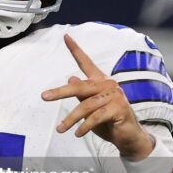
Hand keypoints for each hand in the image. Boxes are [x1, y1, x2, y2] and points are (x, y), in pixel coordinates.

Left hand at [41, 34, 153, 158]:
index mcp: (100, 81)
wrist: (128, 136)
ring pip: (86, 105)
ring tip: (61, 129)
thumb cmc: (108, 121)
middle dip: (60, 92)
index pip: (86, 62)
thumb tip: (71, 79)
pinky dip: (85, 126)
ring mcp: (115, 96)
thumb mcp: (90, 108)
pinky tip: (77, 133)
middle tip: (44, 96)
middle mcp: (108, 85)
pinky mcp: (119, 108)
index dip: (76, 49)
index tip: (65, 36)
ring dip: (71, 119)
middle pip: (80, 86)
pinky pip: (96, 117)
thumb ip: (81, 95)